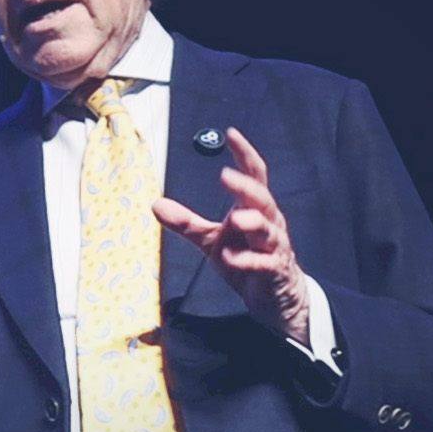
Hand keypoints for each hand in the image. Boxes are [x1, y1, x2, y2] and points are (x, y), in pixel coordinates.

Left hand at [153, 128, 309, 345]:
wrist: (273, 297)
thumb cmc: (246, 260)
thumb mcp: (211, 241)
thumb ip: (186, 223)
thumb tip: (156, 204)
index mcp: (254, 209)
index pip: (254, 175)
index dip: (245, 154)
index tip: (232, 134)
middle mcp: (268, 222)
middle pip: (262, 198)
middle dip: (245, 187)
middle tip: (226, 176)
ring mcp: (274, 246)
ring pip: (268, 229)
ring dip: (252, 222)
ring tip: (234, 219)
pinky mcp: (276, 271)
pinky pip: (264, 262)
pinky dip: (249, 260)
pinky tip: (232, 258)